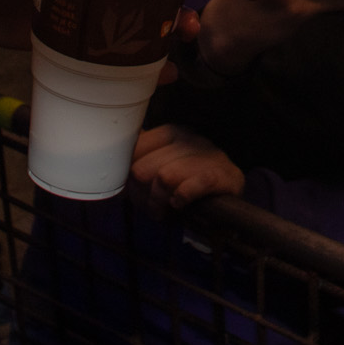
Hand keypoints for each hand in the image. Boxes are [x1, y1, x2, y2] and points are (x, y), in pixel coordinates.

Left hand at [129, 125, 244, 212]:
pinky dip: (180, 199)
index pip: (137, 148)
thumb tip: (114, 159)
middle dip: (143, 193)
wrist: (230, 200)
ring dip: (159, 202)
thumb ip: (141, 159)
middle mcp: (190, 139)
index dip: (130, 175)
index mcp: (173, 133)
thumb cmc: (190, 183)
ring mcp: (209, 155)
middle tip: (150, 206)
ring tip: (162, 211)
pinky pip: (190, 187)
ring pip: (165, 177)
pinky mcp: (223, 176)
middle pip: (145, 167)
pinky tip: (180, 204)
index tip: (135, 189)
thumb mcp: (164, 166)